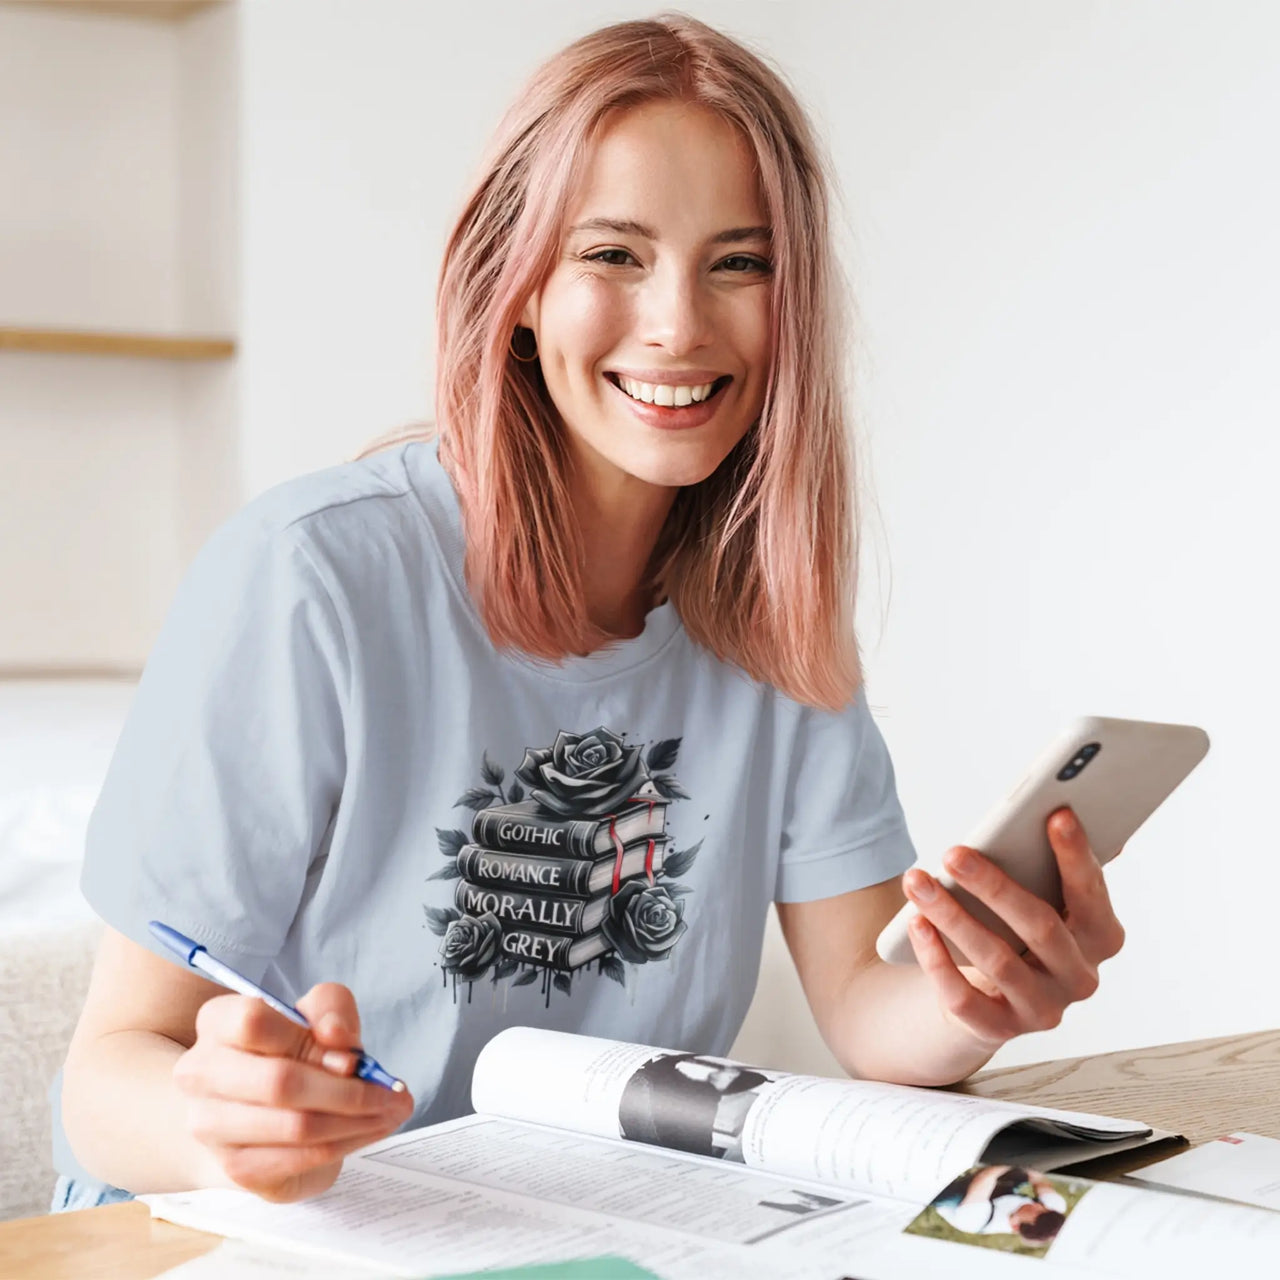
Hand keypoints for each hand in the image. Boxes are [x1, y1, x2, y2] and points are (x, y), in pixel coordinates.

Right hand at [172, 982, 414, 1201]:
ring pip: (296, 1126)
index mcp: (217, 1022)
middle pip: (279, 1082)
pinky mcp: (236, 1166)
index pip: (252, 1021)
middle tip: (392, 1094)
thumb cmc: (293, 1051)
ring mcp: (211, 1125)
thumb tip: (337, 1039)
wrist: (260, 1110)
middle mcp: (201, 1073)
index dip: (309, 1039)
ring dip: (357, 1121)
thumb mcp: (318, 1012)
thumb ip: (332, 1009)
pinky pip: (301, 1157)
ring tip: (390, 1112)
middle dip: (349, 1090)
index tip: (352, 1056)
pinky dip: (346, 1144)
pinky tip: (367, 1131)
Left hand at [902, 808, 1125, 1050]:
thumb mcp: (1043, 897)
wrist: (989, 996)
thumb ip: (1054, 864)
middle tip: (953, 852)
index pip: (1092, 896)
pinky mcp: (998, 1030)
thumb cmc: (1019, 929)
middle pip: (1038, 927)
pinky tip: (916, 924)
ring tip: (917, 881)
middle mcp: (1079, 979)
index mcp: (1100, 937)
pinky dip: (936, 960)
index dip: (1076, 857)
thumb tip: (1063, 812)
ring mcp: (1042, 1009)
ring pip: (995, 960)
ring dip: (951, 915)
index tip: (1055, 814)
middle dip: (993, 885)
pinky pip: (963, 998)